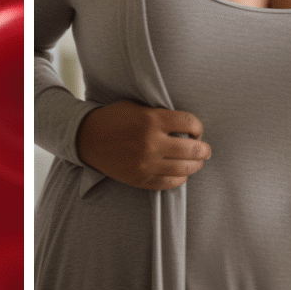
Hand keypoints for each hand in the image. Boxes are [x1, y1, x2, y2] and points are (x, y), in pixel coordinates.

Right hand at [75, 99, 209, 190]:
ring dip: (195, 164)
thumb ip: (160, 114)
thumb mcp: (136, 107)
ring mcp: (146, 163)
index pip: (190, 123)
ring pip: (186, 168)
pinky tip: (180, 172)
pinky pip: (170, 183)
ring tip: (195, 161)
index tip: (197, 130)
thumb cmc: (113, 118)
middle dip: (204, 149)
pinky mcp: (140, 179)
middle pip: (193, 149)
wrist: (86, 138)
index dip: (198, 127)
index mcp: (151, 120)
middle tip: (204, 148)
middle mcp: (151, 143)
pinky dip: (180, 178)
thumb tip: (187, 126)